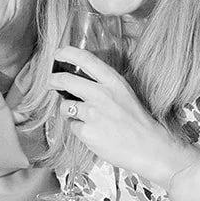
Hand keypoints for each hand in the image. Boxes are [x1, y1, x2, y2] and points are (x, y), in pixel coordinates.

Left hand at [51, 47, 195, 186]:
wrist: (149, 147)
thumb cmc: (137, 122)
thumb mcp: (124, 93)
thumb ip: (103, 85)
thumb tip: (78, 82)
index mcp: (113, 82)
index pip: (86, 59)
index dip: (67, 53)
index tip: (58, 54)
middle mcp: (101, 94)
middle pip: (66, 80)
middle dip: (53, 80)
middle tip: (50, 82)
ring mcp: (93, 113)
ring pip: (66, 106)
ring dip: (69, 111)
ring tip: (87, 120)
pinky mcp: (87, 132)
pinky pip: (73, 127)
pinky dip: (80, 130)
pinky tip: (95, 133)